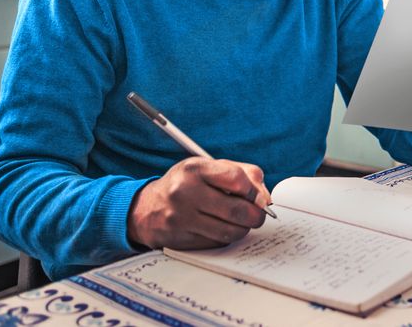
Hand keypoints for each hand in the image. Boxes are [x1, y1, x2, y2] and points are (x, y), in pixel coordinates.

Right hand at [128, 157, 269, 250]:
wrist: (146, 208)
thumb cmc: (186, 184)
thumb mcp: (210, 168)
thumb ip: (244, 174)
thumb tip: (265, 198)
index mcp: (194, 169)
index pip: (237, 179)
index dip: (254, 191)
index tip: (257, 196)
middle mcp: (184, 193)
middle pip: (237, 210)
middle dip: (256, 215)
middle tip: (258, 215)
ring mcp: (180, 218)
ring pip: (230, 231)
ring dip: (244, 228)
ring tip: (242, 221)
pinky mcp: (180, 240)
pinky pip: (217, 243)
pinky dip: (226, 237)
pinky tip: (221, 228)